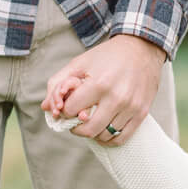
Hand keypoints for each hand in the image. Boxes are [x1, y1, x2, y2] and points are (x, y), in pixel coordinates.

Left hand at [42, 34, 166, 144]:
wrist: (141, 49)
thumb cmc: (107, 56)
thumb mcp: (79, 63)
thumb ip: (58, 84)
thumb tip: (45, 108)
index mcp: (99, 83)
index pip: (72, 111)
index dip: (65, 110)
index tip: (67, 106)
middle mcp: (117, 97)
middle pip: (88, 129)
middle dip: (76, 128)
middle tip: (75, 120)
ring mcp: (131, 107)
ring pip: (105, 135)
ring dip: (93, 133)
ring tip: (90, 122)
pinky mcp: (141, 112)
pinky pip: (121, 138)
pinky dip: (109, 139)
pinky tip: (103, 130)